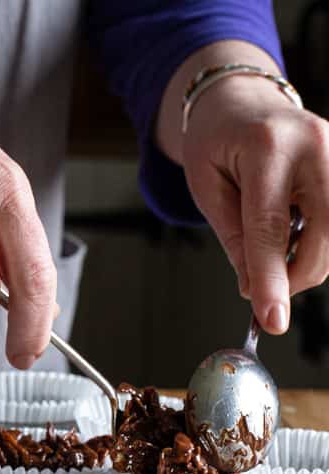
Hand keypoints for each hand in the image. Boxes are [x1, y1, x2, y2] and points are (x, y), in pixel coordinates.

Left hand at [182, 75, 328, 333]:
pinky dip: (318, 242)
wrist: (240, 103)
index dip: (272, 280)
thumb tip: (254, 288)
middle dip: (294, 276)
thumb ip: (234, 238)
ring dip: (307, 260)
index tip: (271, 319)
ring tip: (274, 250)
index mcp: (268, 148)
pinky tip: (294, 232)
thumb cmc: (216, 143)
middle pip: (322, 236)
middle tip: (263, 289)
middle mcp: (316, 145)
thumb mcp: (207, 189)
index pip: (271, 228)